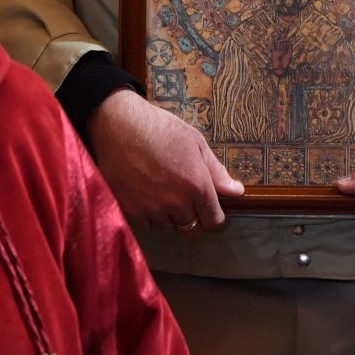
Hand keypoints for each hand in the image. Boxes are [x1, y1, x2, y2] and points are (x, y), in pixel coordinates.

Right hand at [89, 90, 244, 232]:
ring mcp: (152, 209)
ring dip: (170, 218)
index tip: (208, 207)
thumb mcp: (195, 142)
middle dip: (192, 215)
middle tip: (184, 197)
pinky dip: (150, 218)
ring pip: (169, 228)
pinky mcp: (131, 211)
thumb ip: (217, 171)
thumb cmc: (159, 128)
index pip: (214, 221)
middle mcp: (176, 203)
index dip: (213, 215)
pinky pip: (147, 227)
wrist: (118, 126)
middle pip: (192, 227)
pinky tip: (148, 197)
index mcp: (196, 185)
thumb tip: (236, 191)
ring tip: (163, 194)